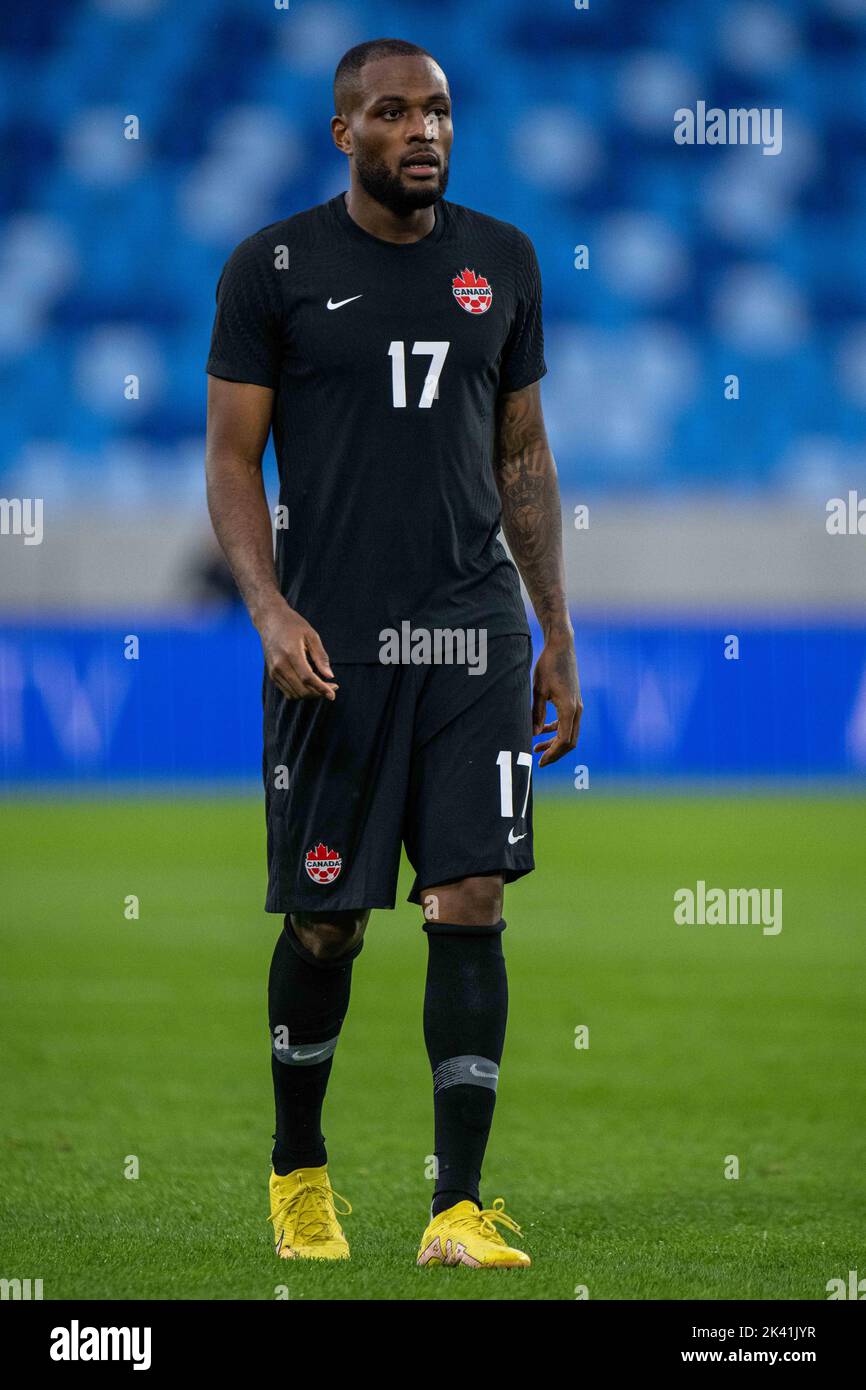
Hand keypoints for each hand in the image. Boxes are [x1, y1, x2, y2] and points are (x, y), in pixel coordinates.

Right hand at [257, 601, 337, 700]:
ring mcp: (274, 671)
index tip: (333, 694)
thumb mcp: (311, 636)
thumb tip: (330, 676)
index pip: (307, 678)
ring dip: (310, 694)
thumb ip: (320, 657)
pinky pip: (287, 691)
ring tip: (322, 687)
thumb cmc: (293, 624)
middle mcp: (279, 665)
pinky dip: (300, 692)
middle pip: (301, 689)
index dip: (321, 689)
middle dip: (318, 693)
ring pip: (294, 694)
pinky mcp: (271, 674)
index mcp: (291, 653)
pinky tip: (310, 685)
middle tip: (332, 688)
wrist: (269, 620)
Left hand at [532, 634, 581, 766]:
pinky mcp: (574, 701)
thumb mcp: (538, 691)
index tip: (539, 762)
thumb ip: (536, 714)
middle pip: (570, 741)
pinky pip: (568, 723)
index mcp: (569, 709)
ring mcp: (577, 706)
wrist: (561, 647)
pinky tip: (543, 731)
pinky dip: (557, 730)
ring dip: (555, 743)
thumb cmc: (548, 666)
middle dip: (555, 753)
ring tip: (536, 748)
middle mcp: (577, 710)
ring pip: (569, 733)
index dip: (552, 754)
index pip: (564, 741)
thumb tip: (534, 734)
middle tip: (538, 760)